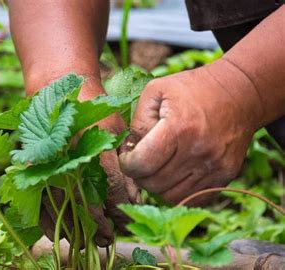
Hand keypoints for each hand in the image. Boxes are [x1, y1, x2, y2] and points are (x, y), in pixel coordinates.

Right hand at [39, 86, 140, 246]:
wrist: (54, 87)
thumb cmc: (90, 105)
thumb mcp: (115, 128)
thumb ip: (124, 163)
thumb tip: (132, 197)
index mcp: (92, 144)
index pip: (110, 188)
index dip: (119, 209)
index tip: (125, 220)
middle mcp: (68, 156)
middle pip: (84, 203)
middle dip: (99, 225)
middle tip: (109, 238)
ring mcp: (46, 161)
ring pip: (60, 207)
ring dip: (75, 229)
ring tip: (89, 241)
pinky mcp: (30, 166)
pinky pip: (37, 201)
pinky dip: (47, 221)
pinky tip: (58, 234)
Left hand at [119, 59, 262, 204]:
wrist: (240, 92)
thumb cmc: (192, 88)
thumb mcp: (156, 90)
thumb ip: (138, 120)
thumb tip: (131, 149)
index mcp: (179, 128)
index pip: (142, 164)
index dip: (127, 163)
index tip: (127, 155)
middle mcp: (199, 151)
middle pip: (154, 183)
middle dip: (140, 174)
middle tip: (141, 160)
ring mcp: (215, 166)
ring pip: (171, 196)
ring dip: (157, 185)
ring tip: (156, 166)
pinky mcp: (225, 175)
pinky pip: (192, 198)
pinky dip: (178, 190)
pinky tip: (174, 173)